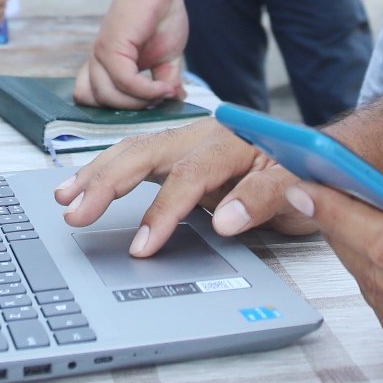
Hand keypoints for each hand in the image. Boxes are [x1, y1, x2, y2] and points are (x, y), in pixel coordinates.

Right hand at [53, 118, 317, 254]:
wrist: (317, 151)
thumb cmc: (307, 170)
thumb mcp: (299, 185)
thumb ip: (264, 198)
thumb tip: (226, 220)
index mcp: (231, 141)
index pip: (188, 177)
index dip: (163, 212)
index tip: (142, 246)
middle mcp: (202, 136)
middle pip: (145, 154)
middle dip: (106, 184)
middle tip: (75, 213)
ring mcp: (188, 142)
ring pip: (133, 151)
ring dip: (96, 174)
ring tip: (65, 199)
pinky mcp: (180, 153)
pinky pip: (137, 157)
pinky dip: (107, 170)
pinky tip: (84, 185)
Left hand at [75, 0, 190, 107]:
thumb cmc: (161, 14)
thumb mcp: (166, 57)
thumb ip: (165, 80)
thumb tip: (174, 100)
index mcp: (106, 64)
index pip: (92, 97)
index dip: (115, 107)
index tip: (148, 104)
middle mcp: (98, 60)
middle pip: (98, 103)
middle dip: (132, 110)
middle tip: (159, 100)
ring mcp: (101, 54)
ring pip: (108, 97)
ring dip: (139, 103)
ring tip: (163, 92)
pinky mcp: (111, 46)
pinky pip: (125, 82)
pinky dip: (147, 91)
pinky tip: (165, 86)